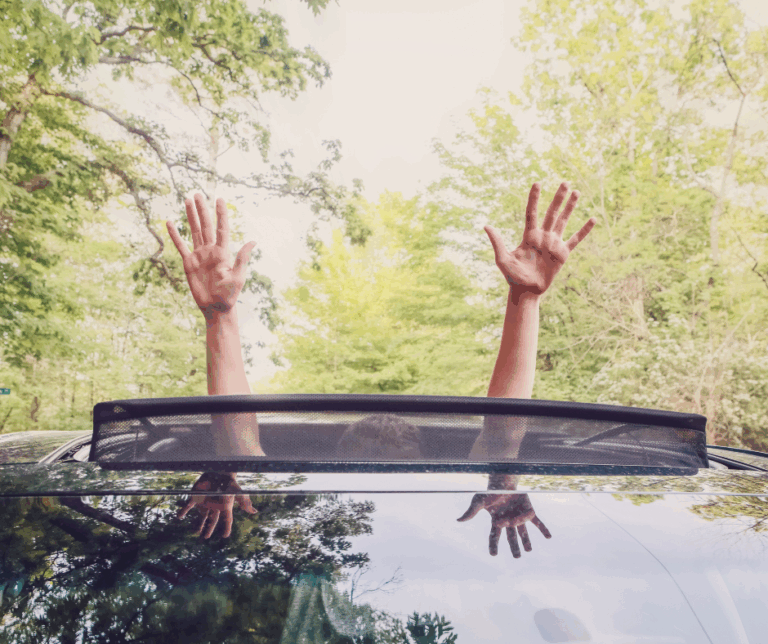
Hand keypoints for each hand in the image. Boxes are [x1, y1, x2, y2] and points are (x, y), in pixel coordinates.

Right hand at [166, 194, 255, 318]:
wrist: (216, 308)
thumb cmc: (229, 295)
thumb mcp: (238, 277)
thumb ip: (242, 258)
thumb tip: (253, 241)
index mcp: (223, 252)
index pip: (221, 228)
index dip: (220, 214)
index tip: (219, 198)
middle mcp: (211, 250)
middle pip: (206, 225)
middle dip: (202, 209)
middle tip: (197, 193)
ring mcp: (199, 255)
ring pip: (194, 231)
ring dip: (191, 216)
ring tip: (187, 200)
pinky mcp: (189, 263)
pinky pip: (181, 246)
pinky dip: (175, 235)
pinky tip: (170, 223)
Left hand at [177, 473, 255, 538]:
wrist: (219, 471)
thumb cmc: (229, 482)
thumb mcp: (237, 492)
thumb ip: (245, 502)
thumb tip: (254, 512)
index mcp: (224, 506)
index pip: (226, 520)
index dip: (226, 528)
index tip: (225, 536)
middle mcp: (214, 506)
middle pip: (212, 521)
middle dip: (208, 529)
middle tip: (205, 537)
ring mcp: (205, 502)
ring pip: (200, 516)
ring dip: (197, 524)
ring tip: (195, 532)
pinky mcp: (196, 497)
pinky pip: (188, 506)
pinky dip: (183, 511)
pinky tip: (179, 516)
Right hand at [457, 477, 550, 557]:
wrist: (503, 481)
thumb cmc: (490, 492)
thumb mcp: (478, 501)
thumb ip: (471, 512)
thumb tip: (458, 520)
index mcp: (497, 521)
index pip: (495, 536)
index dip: (494, 545)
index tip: (493, 554)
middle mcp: (509, 521)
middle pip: (512, 537)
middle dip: (514, 547)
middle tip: (517, 557)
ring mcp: (519, 517)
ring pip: (523, 531)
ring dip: (526, 541)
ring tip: (529, 550)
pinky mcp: (528, 511)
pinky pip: (537, 522)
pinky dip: (543, 529)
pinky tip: (549, 537)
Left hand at [485, 182, 595, 295]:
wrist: (526, 291)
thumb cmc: (512, 276)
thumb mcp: (503, 259)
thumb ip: (497, 242)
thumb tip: (486, 226)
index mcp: (528, 236)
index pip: (532, 213)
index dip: (534, 198)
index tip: (537, 183)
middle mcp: (542, 237)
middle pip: (551, 213)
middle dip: (558, 198)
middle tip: (565, 182)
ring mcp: (553, 244)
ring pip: (563, 221)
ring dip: (570, 207)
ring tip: (576, 192)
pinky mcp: (562, 254)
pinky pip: (575, 240)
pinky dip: (584, 230)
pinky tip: (592, 219)